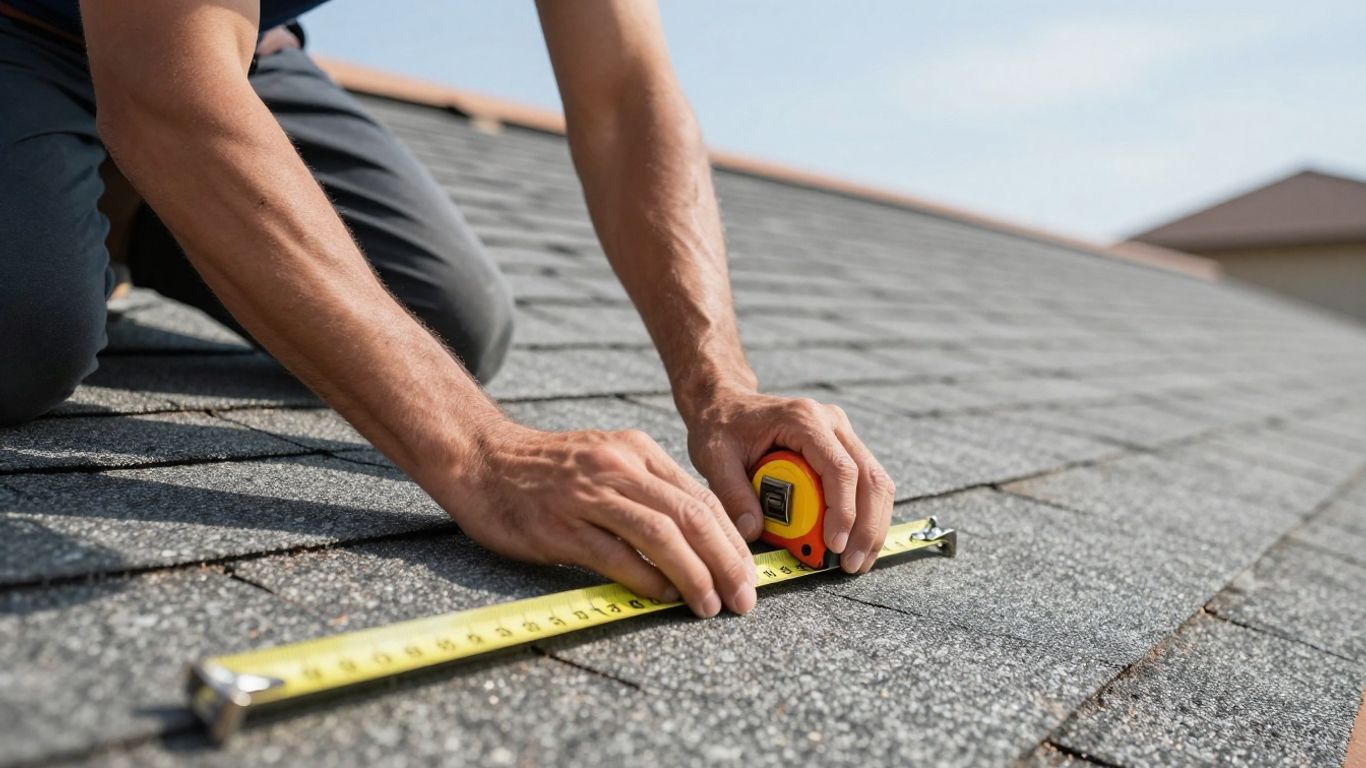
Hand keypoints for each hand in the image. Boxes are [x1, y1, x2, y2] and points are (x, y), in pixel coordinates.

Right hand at [444, 421, 756, 617]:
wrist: (480, 458)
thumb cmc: (545, 471)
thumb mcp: (605, 462)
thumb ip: (647, 492)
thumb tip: (695, 540)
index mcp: (636, 451)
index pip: (700, 498)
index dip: (732, 540)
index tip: (749, 573)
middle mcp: (618, 468)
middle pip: (691, 515)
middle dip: (726, 561)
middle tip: (744, 598)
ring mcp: (588, 495)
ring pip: (661, 534)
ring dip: (695, 574)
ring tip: (711, 605)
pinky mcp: (560, 524)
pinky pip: (615, 554)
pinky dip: (645, 579)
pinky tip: (663, 597)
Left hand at [683, 390, 894, 573]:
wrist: (727, 403)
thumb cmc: (721, 427)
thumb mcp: (714, 458)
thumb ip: (732, 494)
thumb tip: (753, 532)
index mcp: (803, 420)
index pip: (840, 468)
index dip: (843, 510)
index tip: (833, 546)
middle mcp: (831, 422)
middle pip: (870, 477)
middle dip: (866, 526)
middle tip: (851, 565)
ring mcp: (841, 433)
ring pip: (876, 482)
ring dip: (872, 525)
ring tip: (857, 562)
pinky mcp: (842, 447)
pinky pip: (866, 483)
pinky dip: (865, 515)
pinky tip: (854, 542)